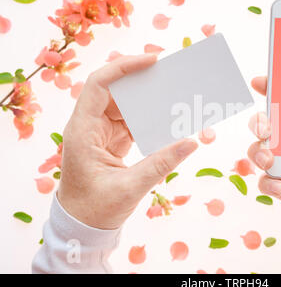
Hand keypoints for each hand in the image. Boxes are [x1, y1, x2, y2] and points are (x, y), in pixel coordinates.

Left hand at [58, 54, 197, 229]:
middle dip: (142, 80)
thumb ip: (161, 163)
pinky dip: (149, 118)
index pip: (99, 84)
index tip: (153, 60)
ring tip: (173, 95)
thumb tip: (192, 142)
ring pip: (125, 104)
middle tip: (170, 75)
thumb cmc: (95, 209)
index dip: (125, 67)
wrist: (82, 226)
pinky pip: (131, 121)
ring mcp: (101, 132)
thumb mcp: (130, 187)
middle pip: (115, 90)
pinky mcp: (112, 140)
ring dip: (148, 100)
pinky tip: (167, 118)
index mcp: (83, 130)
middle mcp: (89, 125)